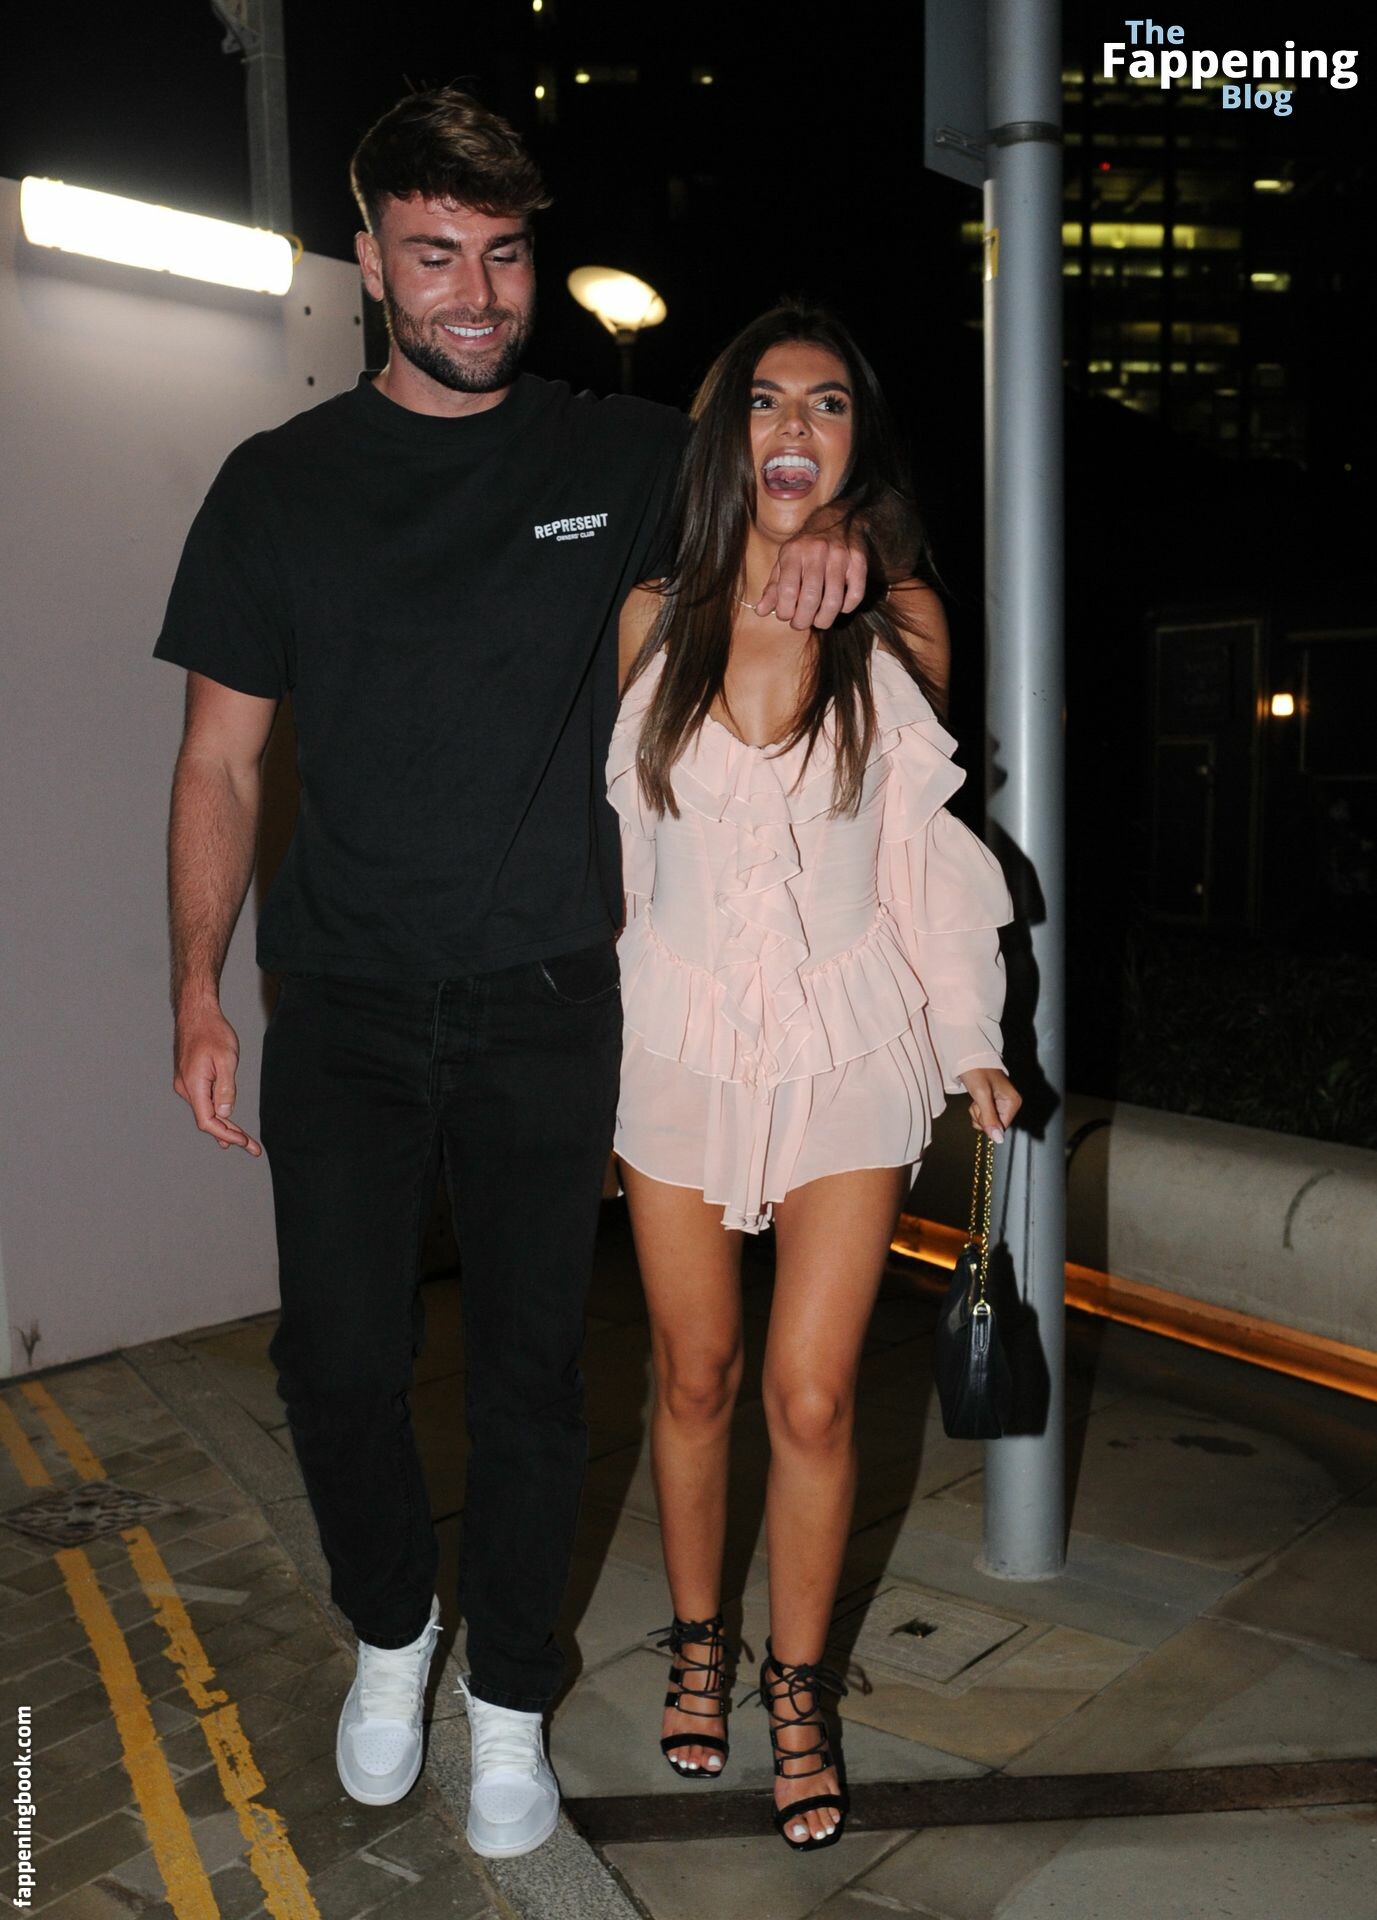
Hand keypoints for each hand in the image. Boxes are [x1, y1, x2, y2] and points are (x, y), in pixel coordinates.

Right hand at [173, 1003, 261, 1155]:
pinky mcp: (190, 1079)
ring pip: (206, 1111)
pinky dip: (217, 1113)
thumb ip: (226, 1088)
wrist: (196, 1012)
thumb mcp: (226, 1059)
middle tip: (253, 1148)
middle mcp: (186, 1088)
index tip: (245, 1142)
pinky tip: (225, 1123)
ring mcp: (186, 1084)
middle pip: (207, 1120)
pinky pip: (204, 1102)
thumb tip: (226, 1114)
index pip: (208, 1121)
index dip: (226, 1134)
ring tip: (243, 1141)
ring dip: (224, 1126)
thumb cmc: (212, 1032)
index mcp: (193, 1086)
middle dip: (230, 1135)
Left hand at [755, 510, 867, 629]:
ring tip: (819, 620)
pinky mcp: (858, 561)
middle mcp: (817, 552)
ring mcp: (840, 556)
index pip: (787, 591)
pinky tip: (839, 608)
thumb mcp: (784, 562)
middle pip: (811, 599)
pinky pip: (856, 594)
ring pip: (834, 601)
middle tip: (801, 623)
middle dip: (804, 620)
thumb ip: (773, 588)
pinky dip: (846, 608)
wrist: (835, 519)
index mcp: (794, 552)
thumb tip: (761, 611)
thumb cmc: (805, 548)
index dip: (785, 611)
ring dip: (824, 619)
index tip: (786, 616)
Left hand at [959, 1068, 1020, 1143]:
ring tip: (976, 1096)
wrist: (968, 1056)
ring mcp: (1002, 1102)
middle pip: (995, 1125)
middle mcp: (1010, 1103)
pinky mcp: (993, 1101)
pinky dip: (977, 1109)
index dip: (988, 1123)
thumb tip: (998, 1140)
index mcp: (1013, 1102)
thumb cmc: (976, 1071)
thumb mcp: (982, 1096)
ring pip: (988, 1121)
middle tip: (977, 1100)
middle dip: (982, 1116)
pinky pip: (984, 1114)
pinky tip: (976, 1097)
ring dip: (978, 1112)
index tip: (981, 1108)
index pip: (1001, 1127)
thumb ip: (990, 1118)